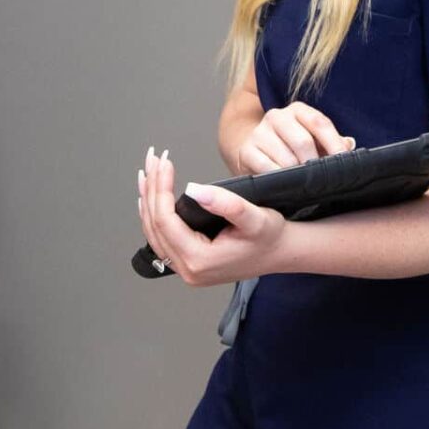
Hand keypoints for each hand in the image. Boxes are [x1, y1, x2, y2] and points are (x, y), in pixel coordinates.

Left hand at [138, 146, 287, 286]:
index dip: (160, 188)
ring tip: (147, 172)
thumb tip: (194, 189)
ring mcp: (185, 269)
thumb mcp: (255, 217)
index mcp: (199, 260)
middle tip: (153, 159)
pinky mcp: (187, 263)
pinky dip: (153, 213)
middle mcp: (187, 269)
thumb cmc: (271, 236)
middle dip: (151, 188)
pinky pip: (161, 238)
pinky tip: (150, 196)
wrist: (281, 253)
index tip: (165, 162)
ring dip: (148, 199)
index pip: (166, 220)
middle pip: (154, 224)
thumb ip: (226, 204)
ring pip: (153, 231)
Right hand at [228, 101, 352, 175]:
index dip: (333, 143)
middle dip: (314, 164)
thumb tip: (349, 145)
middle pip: (302, 141)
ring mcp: (259, 132)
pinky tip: (286, 184)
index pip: (319, 123)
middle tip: (321, 179)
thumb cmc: (293, 149)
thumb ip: (334, 143)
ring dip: (297, 174)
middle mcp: (277, 116)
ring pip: (286, 158)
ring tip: (304, 184)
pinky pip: (267, 168)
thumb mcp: (315, 142)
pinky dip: (280, 178)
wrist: (257, 154)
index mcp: (298, 110)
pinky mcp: (246, 150)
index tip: (343, 161)